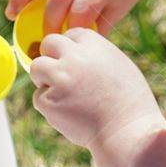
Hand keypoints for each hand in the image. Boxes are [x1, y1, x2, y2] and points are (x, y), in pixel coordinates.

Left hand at [29, 28, 163, 147]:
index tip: (75, 63)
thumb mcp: (118, 66)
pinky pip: (39, 97)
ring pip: (36, 67)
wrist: (127, 133)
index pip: (71, 34)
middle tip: (61, 75)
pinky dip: (49, 106)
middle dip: (52, 57)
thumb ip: (94, 55)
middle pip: (49, 43)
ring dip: (44, 79)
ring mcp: (59, 77)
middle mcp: (74, 56)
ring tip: (63, 95)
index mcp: (94, 45)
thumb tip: (70, 52)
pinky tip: (69, 114)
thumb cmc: (129, 103)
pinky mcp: (48, 100)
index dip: (70, 49)